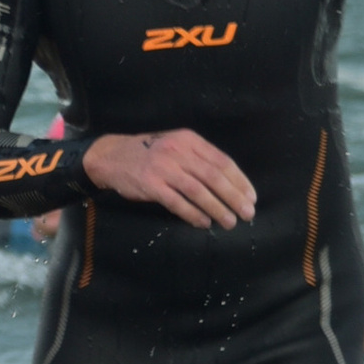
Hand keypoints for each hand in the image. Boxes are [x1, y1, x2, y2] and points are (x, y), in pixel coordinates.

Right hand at [83, 129, 256, 230]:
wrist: (112, 157)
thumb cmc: (149, 154)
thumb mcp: (176, 146)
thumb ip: (199, 159)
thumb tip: (230, 184)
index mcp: (189, 140)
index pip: (222, 161)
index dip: (240, 182)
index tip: (251, 198)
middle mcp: (178, 151)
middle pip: (214, 177)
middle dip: (234, 198)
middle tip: (247, 214)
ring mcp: (163, 168)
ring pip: (198, 191)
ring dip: (217, 209)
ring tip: (229, 222)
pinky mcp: (150, 185)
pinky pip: (177, 202)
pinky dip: (193, 214)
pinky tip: (204, 223)